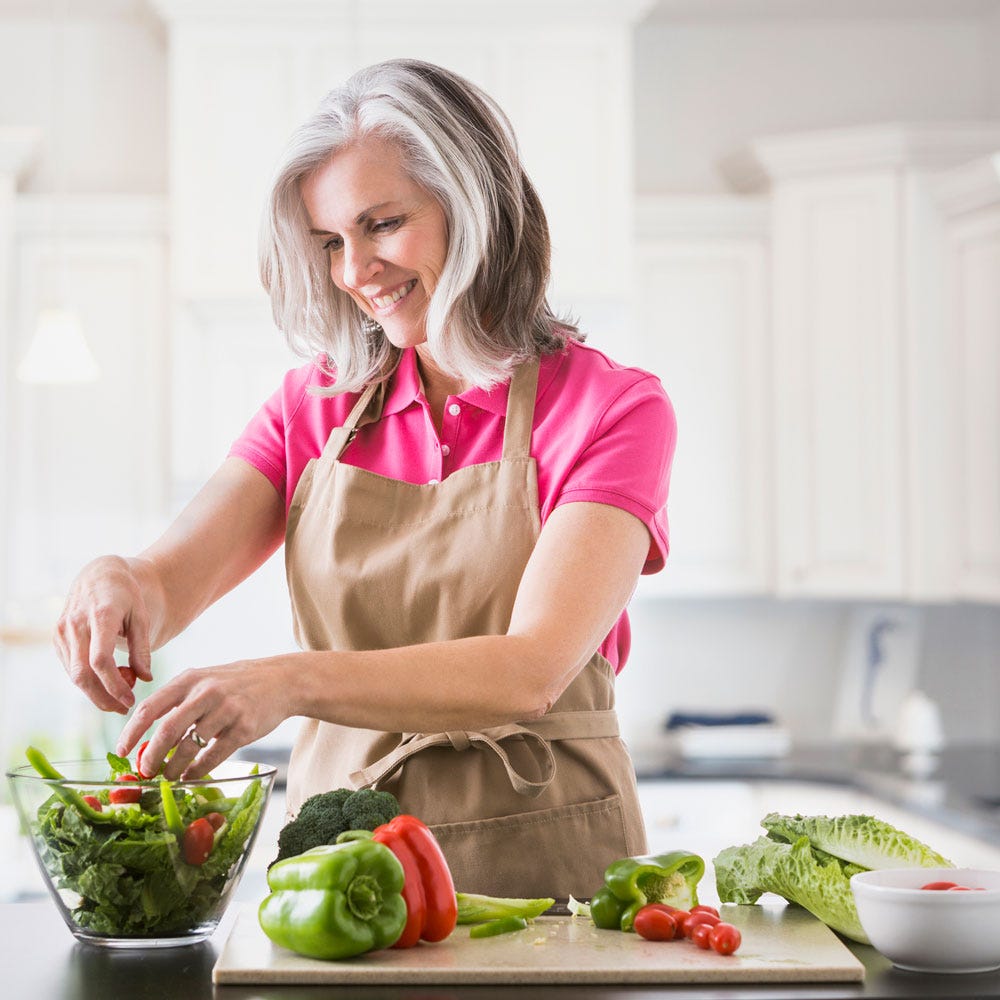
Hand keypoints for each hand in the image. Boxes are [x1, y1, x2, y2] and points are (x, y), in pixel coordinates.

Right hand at [54, 555, 154, 714]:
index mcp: (101, 615)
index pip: (100, 660)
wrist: (99, 575)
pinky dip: (88, 679)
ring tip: (120, 698)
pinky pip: (71, 666)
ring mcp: (62, 631)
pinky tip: (106, 682)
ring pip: (74, 674)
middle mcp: (76, 623)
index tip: (131, 700)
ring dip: (95, 692)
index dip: (114, 685)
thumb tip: (146, 679)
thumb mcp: (141, 616)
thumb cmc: (126, 596)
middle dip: (103, 697)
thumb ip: (142, 648)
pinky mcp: (57, 637)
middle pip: (83, 673)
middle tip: (124, 709)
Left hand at [115, 657, 294, 779]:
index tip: (121, 752)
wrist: (281, 680)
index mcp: (190, 679)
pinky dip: (198, 770)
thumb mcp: (205, 680)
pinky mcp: (244, 728)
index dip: (131, 732)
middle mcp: (206, 692)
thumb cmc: (236, 683)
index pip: (150, 707)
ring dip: (174, 767)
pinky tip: (192, 775)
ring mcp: (226, 710)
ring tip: (169, 777)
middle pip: (167, 730)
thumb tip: (148, 738)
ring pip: (190, 746)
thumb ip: (178, 702)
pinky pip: (214, 756)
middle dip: (151, 756)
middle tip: (145, 772)